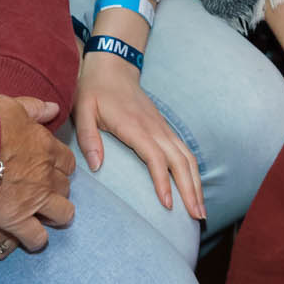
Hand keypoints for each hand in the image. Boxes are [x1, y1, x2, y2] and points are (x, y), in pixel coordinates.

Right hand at [0, 95, 74, 252]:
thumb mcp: (12, 106)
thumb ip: (35, 108)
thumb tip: (54, 108)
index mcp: (46, 147)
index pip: (67, 161)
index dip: (60, 167)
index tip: (51, 169)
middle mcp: (46, 174)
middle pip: (65, 187)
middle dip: (57, 190)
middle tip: (43, 192)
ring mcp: (34, 199)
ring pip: (62, 213)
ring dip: (56, 215)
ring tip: (45, 216)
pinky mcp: (16, 219)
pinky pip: (36, 237)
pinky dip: (35, 239)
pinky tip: (29, 237)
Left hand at [73, 50, 204, 220]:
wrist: (112, 66)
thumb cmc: (95, 90)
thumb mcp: (83, 110)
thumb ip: (88, 138)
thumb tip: (97, 166)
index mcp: (134, 126)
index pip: (155, 157)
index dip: (163, 181)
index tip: (167, 205)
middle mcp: (154, 128)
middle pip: (179, 161)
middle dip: (190, 190)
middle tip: (197, 217)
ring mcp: (162, 127)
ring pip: (187, 157)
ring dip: (196, 183)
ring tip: (201, 210)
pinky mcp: (164, 128)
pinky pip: (184, 151)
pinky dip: (193, 172)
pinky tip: (195, 188)